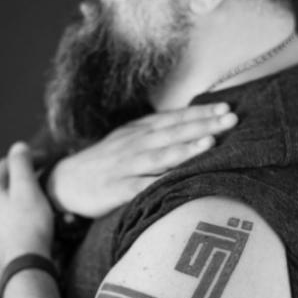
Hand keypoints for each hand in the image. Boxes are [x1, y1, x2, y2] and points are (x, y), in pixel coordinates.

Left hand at [0, 143, 53, 268]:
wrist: (26, 264)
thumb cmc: (29, 224)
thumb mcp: (28, 188)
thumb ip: (22, 164)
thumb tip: (18, 146)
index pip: (5, 165)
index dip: (26, 158)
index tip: (47, 159)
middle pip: (0, 184)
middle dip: (19, 176)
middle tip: (41, 174)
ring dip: (14, 195)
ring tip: (32, 195)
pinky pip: (2, 220)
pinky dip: (12, 213)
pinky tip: (21, 218)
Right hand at [46, 103, 237, 217]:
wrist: (66, 182)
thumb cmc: (107, 162)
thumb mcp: (130, 141)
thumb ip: (159, 134)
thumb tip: (195, 127)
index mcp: (139, 131)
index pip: (174, 118)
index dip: (200, 113)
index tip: (226, 108)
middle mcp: (135, 144)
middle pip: (172, 132)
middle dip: (202, 125)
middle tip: (231, 118)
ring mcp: (126, 166)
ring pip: (160, 155)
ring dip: (186, 147)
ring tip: (211, 141)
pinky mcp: (117, 189)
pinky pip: (142, 186)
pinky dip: (160, 181)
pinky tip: (178, 179)